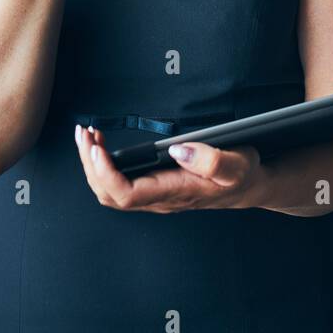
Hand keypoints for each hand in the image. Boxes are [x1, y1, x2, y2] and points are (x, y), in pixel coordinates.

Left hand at [73, 124, 267, 212]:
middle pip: (109, 194)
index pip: (127, 194)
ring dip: (92, 165)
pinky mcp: (151, 189)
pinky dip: (102, 166)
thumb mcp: (237, 164)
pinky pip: (117, 185)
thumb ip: (211, 159)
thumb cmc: (242, 174)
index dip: (106, 174)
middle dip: (89, 165)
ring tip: (88, 136)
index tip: (98, 148)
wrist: (248, 186)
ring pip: (108, 191)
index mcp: (174, 192)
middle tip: (84, 134)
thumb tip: (177, 150)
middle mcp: (158, 199)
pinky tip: (102, 147)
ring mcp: (153, 197)